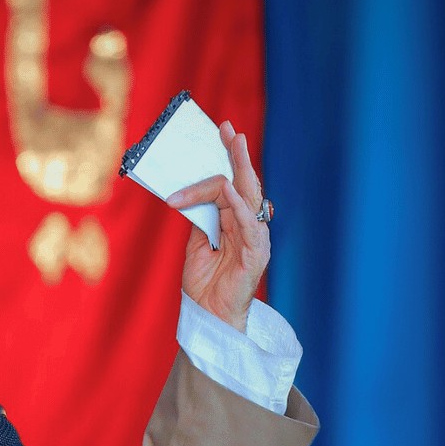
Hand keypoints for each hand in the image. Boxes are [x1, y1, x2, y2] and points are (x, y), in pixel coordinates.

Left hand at [165, 121, 268, 333]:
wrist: (207, 316)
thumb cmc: (205, 283)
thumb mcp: (196, 242)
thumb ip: (200, 217)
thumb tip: (189, 193)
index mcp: (235, 221)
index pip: (233, 182)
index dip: (227, 158)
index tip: (220, 132)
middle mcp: (248, 225)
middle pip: (245, 183)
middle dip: (237, 154)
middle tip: (229, 129)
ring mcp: (254, 238)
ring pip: (248, 197)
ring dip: (239, 169)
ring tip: (233, 146)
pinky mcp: (255, 254)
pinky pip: (248, 224)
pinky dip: (238, 205)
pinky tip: (229, 188)